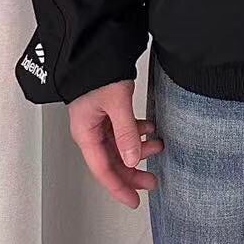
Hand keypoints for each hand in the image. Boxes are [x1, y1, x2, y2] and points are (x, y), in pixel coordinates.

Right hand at [68, 78, 164, 207]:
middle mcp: (90, 129)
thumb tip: (133, 159)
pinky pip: (122, 128)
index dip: (119, 187)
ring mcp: (98, 119)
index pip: (103, 169)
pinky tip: (150, 128)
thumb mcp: (116, 102)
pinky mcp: (107, 109)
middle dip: (133, 171)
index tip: (134, 200)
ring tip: (158, 146)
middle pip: (112, 160)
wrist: (94, 43)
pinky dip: (137, 131)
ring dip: (138, 148)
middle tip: (152, 180)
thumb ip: (126, 132)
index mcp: (86, 132)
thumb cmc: (97, 69)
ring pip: (119, 144)